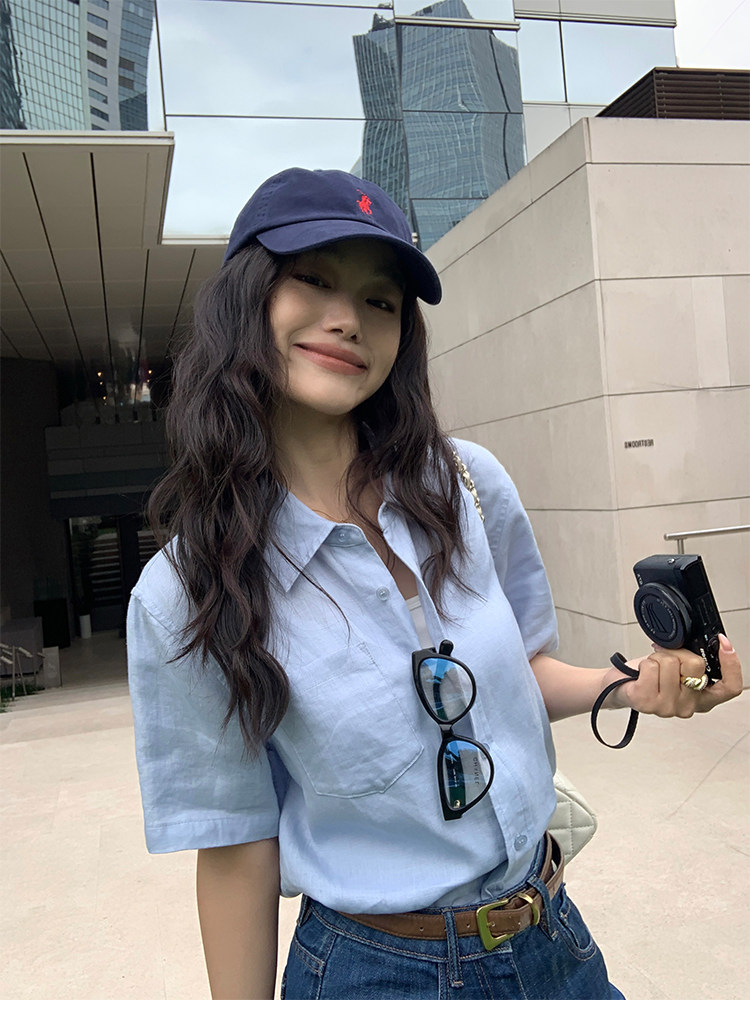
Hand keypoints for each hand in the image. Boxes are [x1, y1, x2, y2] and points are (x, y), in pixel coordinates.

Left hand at [606, 634, 742, 717]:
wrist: (619, 687)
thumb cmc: (649, 678)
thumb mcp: (678, 669)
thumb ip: (693, 663)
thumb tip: (698, 645)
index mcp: (702, 698)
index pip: (730, 687)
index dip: (732, 664)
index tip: (724, 643)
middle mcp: (688, 707)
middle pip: (695, 665)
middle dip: (678, 653)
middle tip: (666, 660)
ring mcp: (667, 708)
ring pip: (671, 663)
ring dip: (658, 658)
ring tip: (652, 669)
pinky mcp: (647, 703)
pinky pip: (652, 667)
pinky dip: (645, 663)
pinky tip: (641, 675)